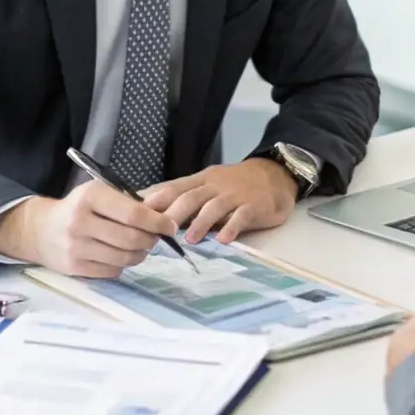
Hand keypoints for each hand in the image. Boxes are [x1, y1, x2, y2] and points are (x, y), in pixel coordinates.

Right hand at [0, 180, 178, 278]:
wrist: (40, 229)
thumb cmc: (79, 207)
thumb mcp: (100, 193)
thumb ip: (132, 201)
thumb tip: (167, 210)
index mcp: (90, 196)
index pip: (133, 213)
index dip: (157, 222)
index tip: (170, 226)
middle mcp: (80, 221)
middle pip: (131, 238)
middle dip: (151, 240)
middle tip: (155, 238)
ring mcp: (76, 246)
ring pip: (124, 257)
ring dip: (140, 254)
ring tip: (139, 246)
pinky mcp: (74, 267)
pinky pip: (112, 270)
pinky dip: (123, 264)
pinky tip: (119, 255)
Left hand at [142, 158, 298, 244]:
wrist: (276, 174)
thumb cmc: (237, 184)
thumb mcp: (211, 184)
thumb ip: (188, 197)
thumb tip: (156, 214)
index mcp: (202, 180)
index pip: (175, 188)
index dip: (157, 201)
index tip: (138, 214)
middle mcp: (216, 186)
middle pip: (191, 197)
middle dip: (174, 214)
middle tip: (159, 231)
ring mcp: (235, 196)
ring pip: (214, 207)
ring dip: (201, 223)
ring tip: (189, 239)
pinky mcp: (254, 206)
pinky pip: (241, 216)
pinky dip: (232, 227)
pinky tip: (224, 240)